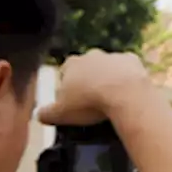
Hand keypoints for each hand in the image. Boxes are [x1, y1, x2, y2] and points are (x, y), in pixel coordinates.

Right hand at [37, 49, 152, 127]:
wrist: (125, 94)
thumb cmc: (89, 103)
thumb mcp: (61, 113)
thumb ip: (47, 113)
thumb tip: (39, 115)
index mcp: (71, 64)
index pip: (65, 73)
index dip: (68, 87)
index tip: (73, 101)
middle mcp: (91, 55)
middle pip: (87, 68)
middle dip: (88, 80)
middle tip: (93, 100)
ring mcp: (112, 56)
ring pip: (108, 67)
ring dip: (109, 78)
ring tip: (112, 98)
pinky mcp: (132, 61)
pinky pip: (128, 68)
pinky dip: (128, 78)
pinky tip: (129, 92)